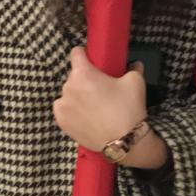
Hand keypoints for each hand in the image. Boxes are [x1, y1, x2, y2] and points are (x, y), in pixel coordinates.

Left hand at [52, 47, 167, 168]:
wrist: (124, 142)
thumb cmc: (128, 109)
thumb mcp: (135, 83)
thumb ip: (133, 69)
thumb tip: (135, 64)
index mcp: (83, 73)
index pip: (76, 53)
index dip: (84, 54)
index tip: (91, 60)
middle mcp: (68, 86)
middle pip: (74, 76)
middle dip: (84, 79)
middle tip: (99, 89)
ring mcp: (62, 104)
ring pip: (69, 93)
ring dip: (77, 95)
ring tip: (93, 106)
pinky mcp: (61, 121)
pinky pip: (63, 108)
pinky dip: (71, 110)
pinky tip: (85, 116)